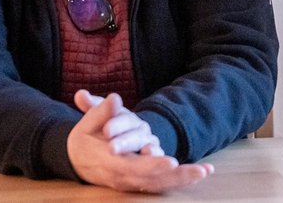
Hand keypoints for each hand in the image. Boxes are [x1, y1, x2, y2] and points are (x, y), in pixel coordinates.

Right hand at [67, 90, 213, 191]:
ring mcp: (131, 181)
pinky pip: (160, 184)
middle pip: (151, 179)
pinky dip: (178, 180)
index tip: (171, 161)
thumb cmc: (84, 139)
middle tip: (198, 170)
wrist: (76, 159)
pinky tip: (199, 173)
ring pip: (159, 184)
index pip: (131, 166)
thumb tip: (114, 99)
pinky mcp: (138, 182)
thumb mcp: (87, 123)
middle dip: (175, 176)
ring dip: (183, 179)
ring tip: (206, 170)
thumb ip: (100, 110)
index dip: (152, 165)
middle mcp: (121, 175)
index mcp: (108, 161)